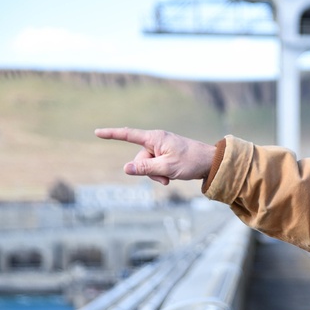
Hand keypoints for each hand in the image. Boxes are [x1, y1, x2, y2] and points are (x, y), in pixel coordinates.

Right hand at [95, 127, 215, 185]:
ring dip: (156, 174)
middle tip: (165, 178)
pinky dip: (161, 173)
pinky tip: (172, 176)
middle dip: (147, 171)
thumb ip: (145, 169)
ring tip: (170, 178)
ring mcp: (162, 148)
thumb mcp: (167, 168)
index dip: (112, 134)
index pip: (129, 135)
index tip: (97, 132)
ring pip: (147, 165)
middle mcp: (157, 140)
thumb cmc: (191, 162)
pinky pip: (156, 166)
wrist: (211, 163)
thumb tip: (125, 168)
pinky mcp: (167, 155)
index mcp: (155, 138)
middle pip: (139, 158)